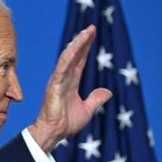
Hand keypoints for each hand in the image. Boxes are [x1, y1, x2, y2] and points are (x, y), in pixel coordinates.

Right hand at [28, 25, 111, 152]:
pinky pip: (61, 68)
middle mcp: (64, 78)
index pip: (80, 60)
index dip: (86, 47)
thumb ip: (96, 99)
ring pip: (67, 58)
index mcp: (71, 82)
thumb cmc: (66, 123)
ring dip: (77, 45)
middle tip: (91, 28)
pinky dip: (68, 57)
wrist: (55, 133)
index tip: (92, 34)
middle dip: (82, 41)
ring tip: (85, 33)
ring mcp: (58, 80)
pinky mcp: (54, 85)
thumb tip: (107, 91)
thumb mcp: (87, 110)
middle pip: (74, 55)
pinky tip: (75, 48)